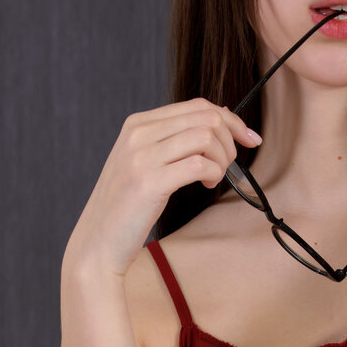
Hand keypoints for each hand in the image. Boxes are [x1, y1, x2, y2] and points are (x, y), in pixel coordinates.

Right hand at [62, 97, 261, 275]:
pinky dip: (213, 173)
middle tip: (226, 166)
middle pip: (206, 117)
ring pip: (206, 136)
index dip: (231, 120)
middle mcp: (138, 134)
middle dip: (230, 141)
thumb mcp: (143, 163)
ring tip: (214, 178)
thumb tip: (217, 127)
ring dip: (222, 159)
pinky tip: (206, 184)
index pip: (197, 105)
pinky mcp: (149, 182)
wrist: (97, 241)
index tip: (249, 139)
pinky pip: (199, 164)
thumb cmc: (126, 206)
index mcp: (138, 124)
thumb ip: (171, 142)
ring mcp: (142, 156)